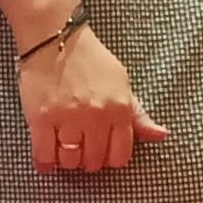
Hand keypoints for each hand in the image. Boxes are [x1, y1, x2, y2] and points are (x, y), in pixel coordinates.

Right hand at [17, 25, 169, 173]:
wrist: (55, 38)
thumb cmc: (90, 60)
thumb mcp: (122, 84)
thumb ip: (138, 114)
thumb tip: (161, 135)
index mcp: (119, 109)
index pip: (120, 155)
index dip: (110, 159)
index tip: (102, 153)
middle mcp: (96, 116)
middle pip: (94, 161)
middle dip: (88, 161)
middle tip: (81, 150)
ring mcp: (68, 118)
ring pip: (70, 161)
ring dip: (67, 161)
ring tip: (63, 150)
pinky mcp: (41, 118)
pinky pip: (44, 154)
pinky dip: (45, 163)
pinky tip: (47, 161)